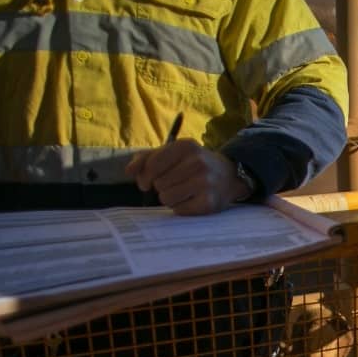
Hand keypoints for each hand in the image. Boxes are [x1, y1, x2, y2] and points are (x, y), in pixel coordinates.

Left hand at [125, 139, 248, 215]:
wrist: (229, 177)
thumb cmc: (192, 164)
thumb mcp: (172, 154)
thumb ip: (146, 159)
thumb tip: (129, 171)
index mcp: (185, 146)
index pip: (152, 165)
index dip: (144, 177)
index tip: (147, 183)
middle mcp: (197, 162)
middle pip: (158, 184)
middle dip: (162, 187)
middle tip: (175, 184)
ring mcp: (205, 182)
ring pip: (166, 198)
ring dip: (170, 198)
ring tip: (183, 192)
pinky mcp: (209, 202)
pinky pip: (179, 210)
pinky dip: (181, 208)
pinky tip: (191, 200)